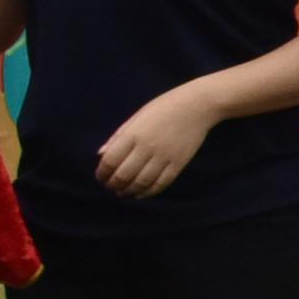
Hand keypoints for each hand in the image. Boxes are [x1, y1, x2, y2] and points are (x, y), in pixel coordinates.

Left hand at [94, 87, 213, 199]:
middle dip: (113, 185)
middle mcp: (146, 147)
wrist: (197, 106)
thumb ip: (118, 136)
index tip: (101, 177)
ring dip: (129, 191)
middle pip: (123, 175)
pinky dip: (148, 192)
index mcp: (133, 134)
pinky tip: (140, 193)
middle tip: (111, 187)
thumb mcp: (137, 116)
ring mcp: (164, 157)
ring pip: (141, 182)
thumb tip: (101, 154)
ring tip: (124, 192)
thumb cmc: (164, 107)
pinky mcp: (178, 164)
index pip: (110, 161)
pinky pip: (161, 183)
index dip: (102, 173)